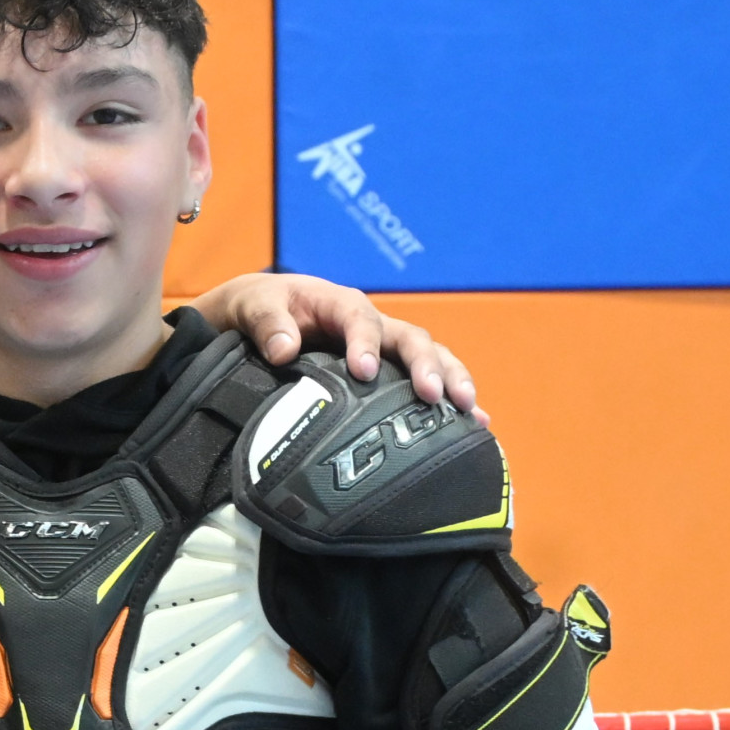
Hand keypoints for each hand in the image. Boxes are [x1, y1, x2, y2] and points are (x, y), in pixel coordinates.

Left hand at [188, 271, 485, 424]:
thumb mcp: (255, 306)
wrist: (265, 314)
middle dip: (426, 366)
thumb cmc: (263, 308)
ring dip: (452, 381)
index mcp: (340, 304)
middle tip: (434, 396)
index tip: (363, 372)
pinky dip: (452, 400)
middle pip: (411, 339)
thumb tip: (282, 350)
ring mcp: (387, 348)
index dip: (366, 343)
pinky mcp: (392, 370)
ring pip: (431, 357)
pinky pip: (428, 380)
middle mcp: (373, 324)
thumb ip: (267, 323)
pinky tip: (474, 425)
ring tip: (471, 412)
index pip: (360, 320)